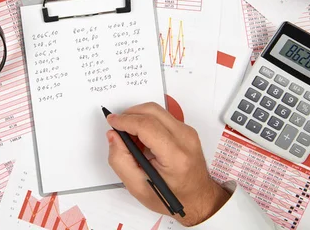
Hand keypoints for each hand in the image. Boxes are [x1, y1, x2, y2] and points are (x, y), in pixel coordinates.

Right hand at [106, 102, 229, 226]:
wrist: (198, 198)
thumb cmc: (172, 197)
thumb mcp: (138, 187)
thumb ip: (120, 160)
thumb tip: (113, 136)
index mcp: (175, 157)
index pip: (147, 126)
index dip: (125, 120)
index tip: (112, 121)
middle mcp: (185, 140)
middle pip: (152, 111)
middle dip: (129, 114)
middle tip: (118, 128)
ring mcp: (188, 132)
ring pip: (156, 110)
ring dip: (138, 117)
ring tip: (131, 137)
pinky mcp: (187, 129)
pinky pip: (162, 116)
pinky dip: (147, 121)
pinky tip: (142, 138)